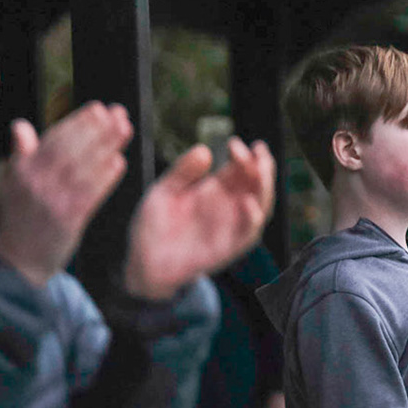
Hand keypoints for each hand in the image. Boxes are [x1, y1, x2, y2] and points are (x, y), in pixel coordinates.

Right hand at [0, 103, 134, 287]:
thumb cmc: (19, 218)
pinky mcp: (69, 219)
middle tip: (119, 113)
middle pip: (72, 148)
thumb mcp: (12, 185)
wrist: (17, 262)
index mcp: (22, 170)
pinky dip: (106, 176)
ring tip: (126, 128)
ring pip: (85, 166)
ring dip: (108, 145)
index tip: (99, 108)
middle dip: (98, 127)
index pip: (54, 138)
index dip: (78, 121)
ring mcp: (53, 200)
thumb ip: (22, 155)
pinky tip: (120, 161)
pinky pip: (91, 193)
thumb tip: (20, 125)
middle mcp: (36, 182)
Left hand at [124, 137, 275, 301]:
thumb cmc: (153, 227)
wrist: (143, 264)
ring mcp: (232, 226)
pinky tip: (249, 203)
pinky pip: (249, 233)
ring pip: (262, 204)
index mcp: (216, 189)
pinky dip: (253, 218)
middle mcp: (229, 206)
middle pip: (257, 183)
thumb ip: (182, 172)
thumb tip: (204, 149)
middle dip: (262, 166)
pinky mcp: (229, 247)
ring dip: (265, 187)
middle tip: (258, 151)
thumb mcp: (163, 192)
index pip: (240, 168)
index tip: (233, 143)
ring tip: (260, 170)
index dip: (243, 155)